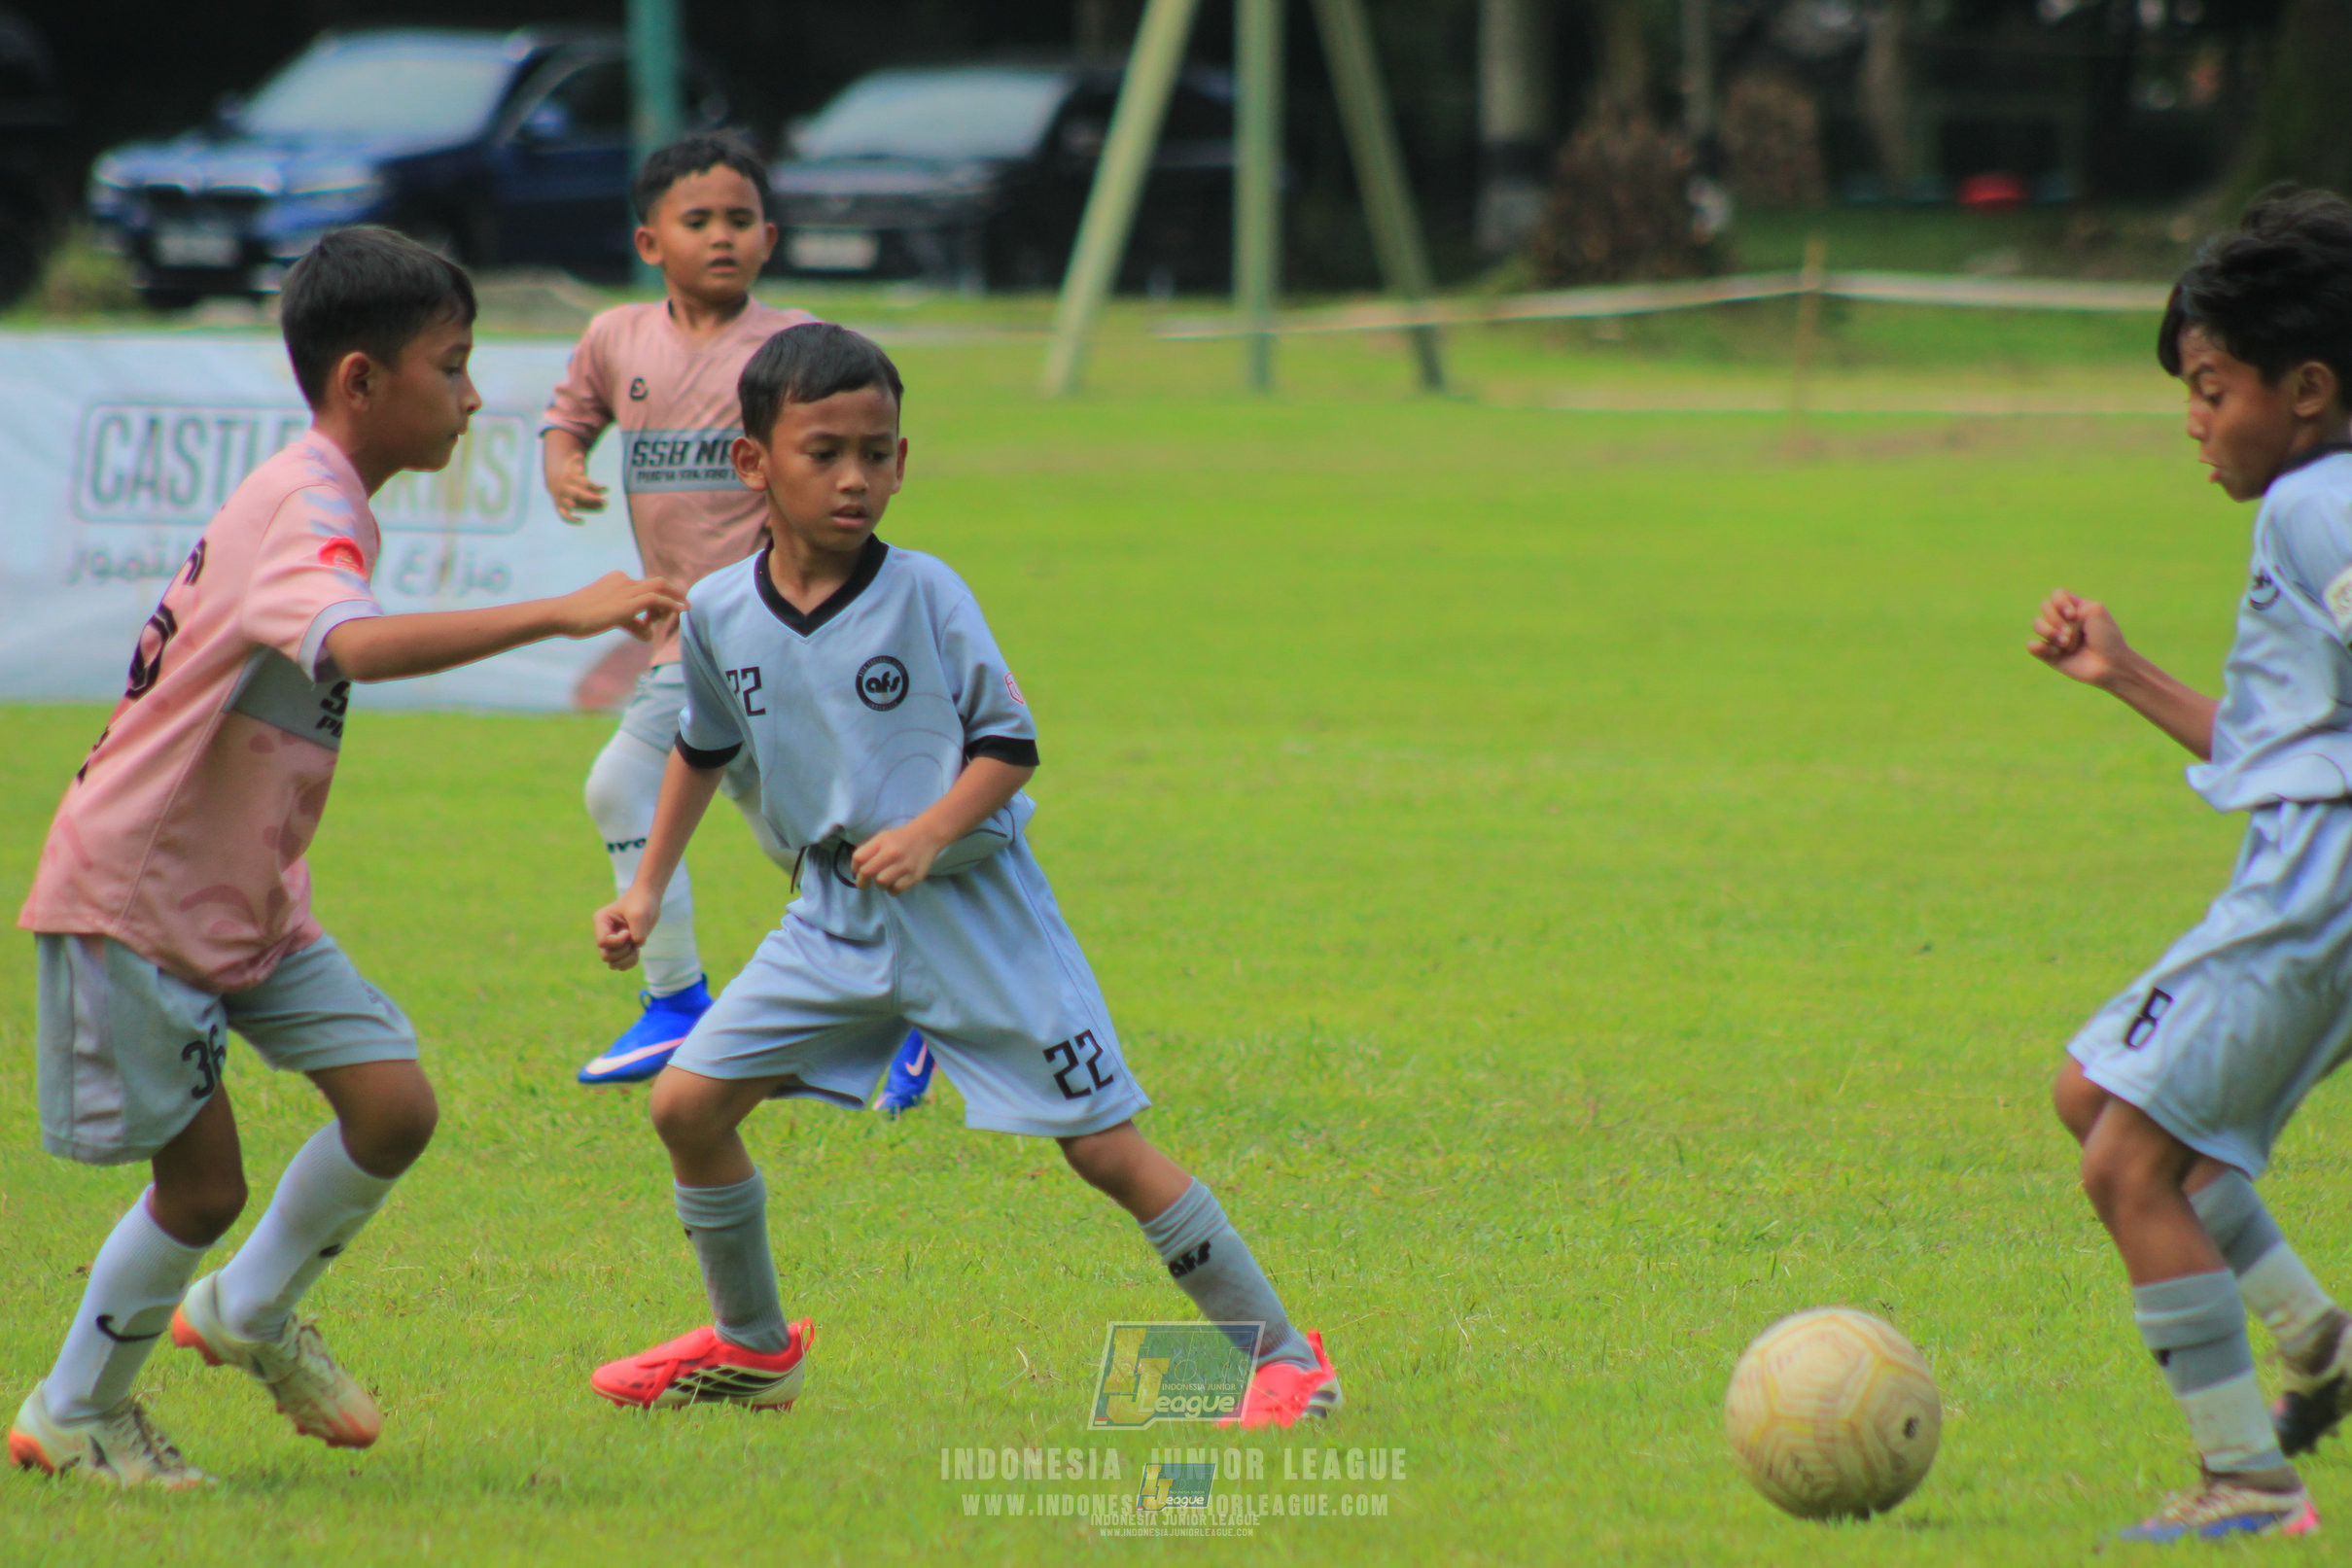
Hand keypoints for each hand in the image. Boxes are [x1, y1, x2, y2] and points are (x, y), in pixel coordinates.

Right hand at [549, 452, 607, 523]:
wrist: (555, 478)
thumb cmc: (570, 470)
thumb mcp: (573, 462)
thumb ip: (578, 461)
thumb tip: (581, 466)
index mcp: (567, 477)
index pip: (583, 484)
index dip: (596, 488)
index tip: (606, 489)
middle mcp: (563, 489)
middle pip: (579, 496)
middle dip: (593, 500)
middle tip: (605, 502)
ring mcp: (561, 498)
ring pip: (575, 506)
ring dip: (589, 508)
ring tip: (602, 508)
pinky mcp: (559, 507)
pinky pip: (563, 515)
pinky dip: (570, 520)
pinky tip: (582, 521)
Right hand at [554, 571, 685, 641]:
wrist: (561, 615)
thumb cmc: (579, 618)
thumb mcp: (610, 618)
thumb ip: (632, 623)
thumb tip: (649, 634)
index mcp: (617, 579)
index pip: (645, 585)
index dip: (659, 598)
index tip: (659, 615)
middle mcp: (623, 580)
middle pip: (657, 583)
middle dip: (674, 593)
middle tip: (685, 606)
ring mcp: (625, 590)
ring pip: (660, 589)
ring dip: (673, 602)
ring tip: (681, 613)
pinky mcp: (627, 604)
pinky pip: (657, 600)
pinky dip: (672, 605)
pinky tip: (682, 612)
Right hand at [594, 889, 659, 970]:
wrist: (649, 898)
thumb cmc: (642, 902)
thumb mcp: (640, 915)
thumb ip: (638, 933)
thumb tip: (636, 946)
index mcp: (601, 921)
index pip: (603, 942)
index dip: (618, 942)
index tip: (628, 931)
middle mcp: (603, 932)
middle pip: (606, 956)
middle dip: (623, 952)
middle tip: (633, 940)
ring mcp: (612, 940)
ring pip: (613, 963)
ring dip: (627, 959)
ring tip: (636, 948)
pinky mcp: (621, 946)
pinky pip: (621, 964)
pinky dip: (630, 962)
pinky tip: (637, 951)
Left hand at [851, 824, 942, 893]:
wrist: (927, 836)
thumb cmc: (900, 839)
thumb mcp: (882, 838)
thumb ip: (868, 851)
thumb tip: (855, 870)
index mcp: (882, 841)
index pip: (858, 858)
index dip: (854, 868)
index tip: (857, 873)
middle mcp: (893, 852)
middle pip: (867, 872)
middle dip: (862, 881)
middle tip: (864, 884)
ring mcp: (905, 865)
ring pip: (881, 882)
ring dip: (880, 885)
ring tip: (885, 880)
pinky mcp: (915, 876)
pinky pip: (896, 890)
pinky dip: (892, 889)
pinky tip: (894, 883)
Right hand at [2029, 589, 2132, 688]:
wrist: (2110, 664)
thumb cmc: (2106, 638)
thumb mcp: (2095, 610)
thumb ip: (2072, 604)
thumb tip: (2053, 627)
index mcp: (2075, 607)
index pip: (2057, 594)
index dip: (2060, 602)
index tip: (2073, 614)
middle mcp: (2063, 620)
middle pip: (2045, 606)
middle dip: (2057, 620)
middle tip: (2071, 634)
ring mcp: (2054, 637)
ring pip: (2036, 624)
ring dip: (2050, 633)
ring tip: (2066, 645)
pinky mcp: (2047, 654)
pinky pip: (2031, 645)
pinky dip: (2042, 648)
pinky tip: (2056, 653)